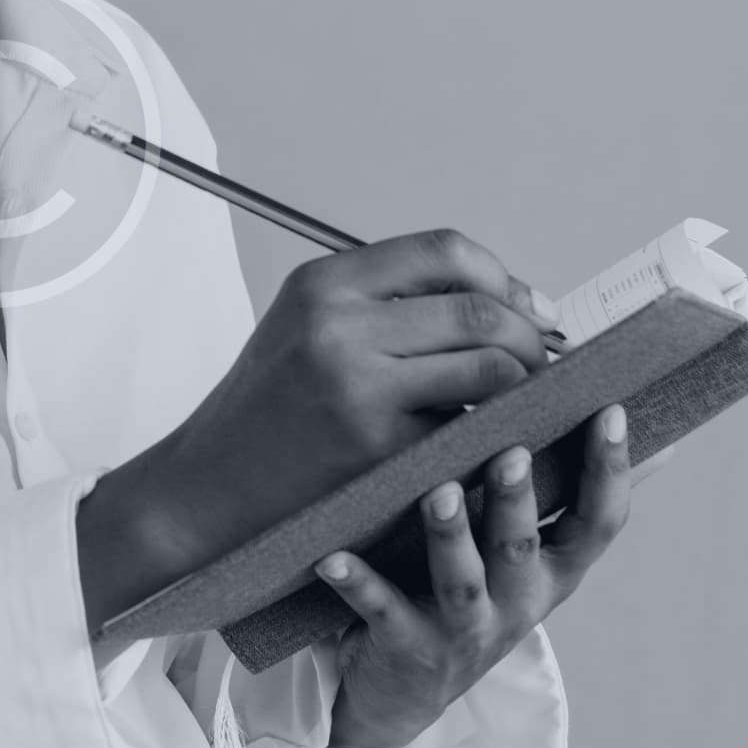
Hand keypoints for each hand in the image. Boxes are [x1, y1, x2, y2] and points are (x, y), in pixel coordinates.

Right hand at [103, 229, 561, 585]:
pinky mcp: (376, 449)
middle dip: (531, 338)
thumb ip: (382, 308)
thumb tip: (501, 303)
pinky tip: (491, 447)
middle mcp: (337, 323)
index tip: (532, 311)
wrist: (203, 496)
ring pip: (491, 366)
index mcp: (321, 284)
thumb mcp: (304, 333)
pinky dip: (494, 436)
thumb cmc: (266, 419)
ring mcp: (357, 386)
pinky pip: (470, 430)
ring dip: (525, 387)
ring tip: (523, 405)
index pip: (445, 251)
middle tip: (544, 366)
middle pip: (480, 309)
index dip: (503, 278)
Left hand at [314, 404, 634, 747]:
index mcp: (551, 573)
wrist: (406, 693)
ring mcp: (462, 629)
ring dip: (449, 535)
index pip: (597, 523)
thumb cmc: (471, 596)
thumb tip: (658, 441)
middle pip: (521, 548)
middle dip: (517, 501)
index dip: (610, 472)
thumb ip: (571, 500)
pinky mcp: (407, 647)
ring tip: (438, 491)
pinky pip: (381, 610)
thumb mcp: (528, 556)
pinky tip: (332, 557)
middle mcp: (516, 603)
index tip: (612, 412)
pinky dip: (357, 583)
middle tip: (509, 451)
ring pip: (460, 580)